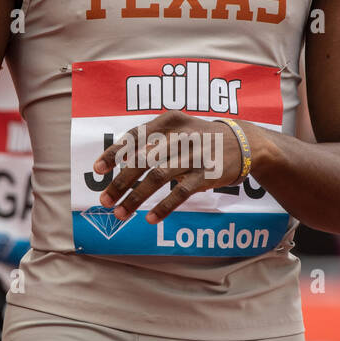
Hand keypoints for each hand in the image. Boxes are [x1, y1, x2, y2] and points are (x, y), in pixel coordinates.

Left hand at [93, 110, 250, 224]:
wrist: (243, 143)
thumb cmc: (200, 138)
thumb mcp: (178, 129)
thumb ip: (152, 141)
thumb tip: (118, 161)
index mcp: (169, 122)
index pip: (134, 136)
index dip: (114, 152)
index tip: (97, 169)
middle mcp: (180, 136)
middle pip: (142, 160)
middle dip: (120, 182)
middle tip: (104, 200)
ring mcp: (194, 155)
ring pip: (157, 178)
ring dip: (135, 197)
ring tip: (120, 213)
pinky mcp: (208, 174)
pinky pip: (180, 192)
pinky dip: (163, 206)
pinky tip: (149, 218)